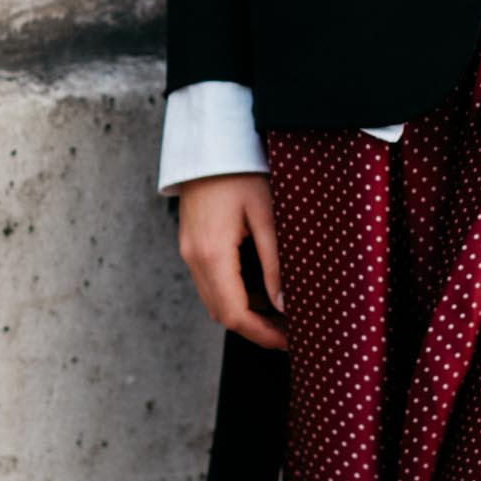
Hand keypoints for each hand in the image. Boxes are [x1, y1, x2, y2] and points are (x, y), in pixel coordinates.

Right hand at [175, 172, 288, 350]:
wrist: (210, 138)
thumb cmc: (242, 169)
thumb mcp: (267, 214)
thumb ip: (275, 263)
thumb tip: (285, 305)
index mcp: (211, 253)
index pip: (234, 314)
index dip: (262, 334)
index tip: (291, 342)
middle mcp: (193, 257)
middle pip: (221, 313)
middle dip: (255, 328)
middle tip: (292, 332)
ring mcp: (188, 250)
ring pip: (215, 299)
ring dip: (245, 312)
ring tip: (282, 314)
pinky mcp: (191, 242)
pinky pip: (211, 281)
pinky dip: (235, 293)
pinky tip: (263, 288)